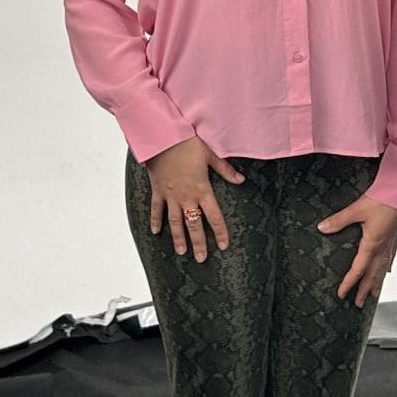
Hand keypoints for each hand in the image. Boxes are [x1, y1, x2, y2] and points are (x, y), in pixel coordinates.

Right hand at [147, 138, 245, 264]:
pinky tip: (156, 232)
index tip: (224, 246)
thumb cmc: (187, 144)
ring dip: (178, 238)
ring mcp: (170, 195)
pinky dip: (155, 220)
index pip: (214, 216)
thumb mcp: (211, 155)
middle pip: (194, 225)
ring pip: (175, 222)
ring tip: (181, 252)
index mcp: (202, 190)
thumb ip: (226, 170)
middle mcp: (186, 197)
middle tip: (202, 259)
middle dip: (198, 243)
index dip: (220, 232)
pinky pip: (156, 209)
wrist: (163, 137)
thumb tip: (241, 180)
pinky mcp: (158, 190)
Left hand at [317, 195, 396, 308]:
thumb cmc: (383, 200)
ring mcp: (390, 243)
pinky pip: (390, 257)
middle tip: (358, 303)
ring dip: (377, 283)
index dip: (349, 283)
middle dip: (364, 290)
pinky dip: (386, 267)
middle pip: (372, 275)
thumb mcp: (357, 210)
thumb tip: (323, 228)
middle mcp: (382, 247)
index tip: (342, 294)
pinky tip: (387, 269)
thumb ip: (339, 220)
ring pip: (383, 269)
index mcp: (372, 244)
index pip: (358, 270)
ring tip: (374, 294)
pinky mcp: (394, 236)